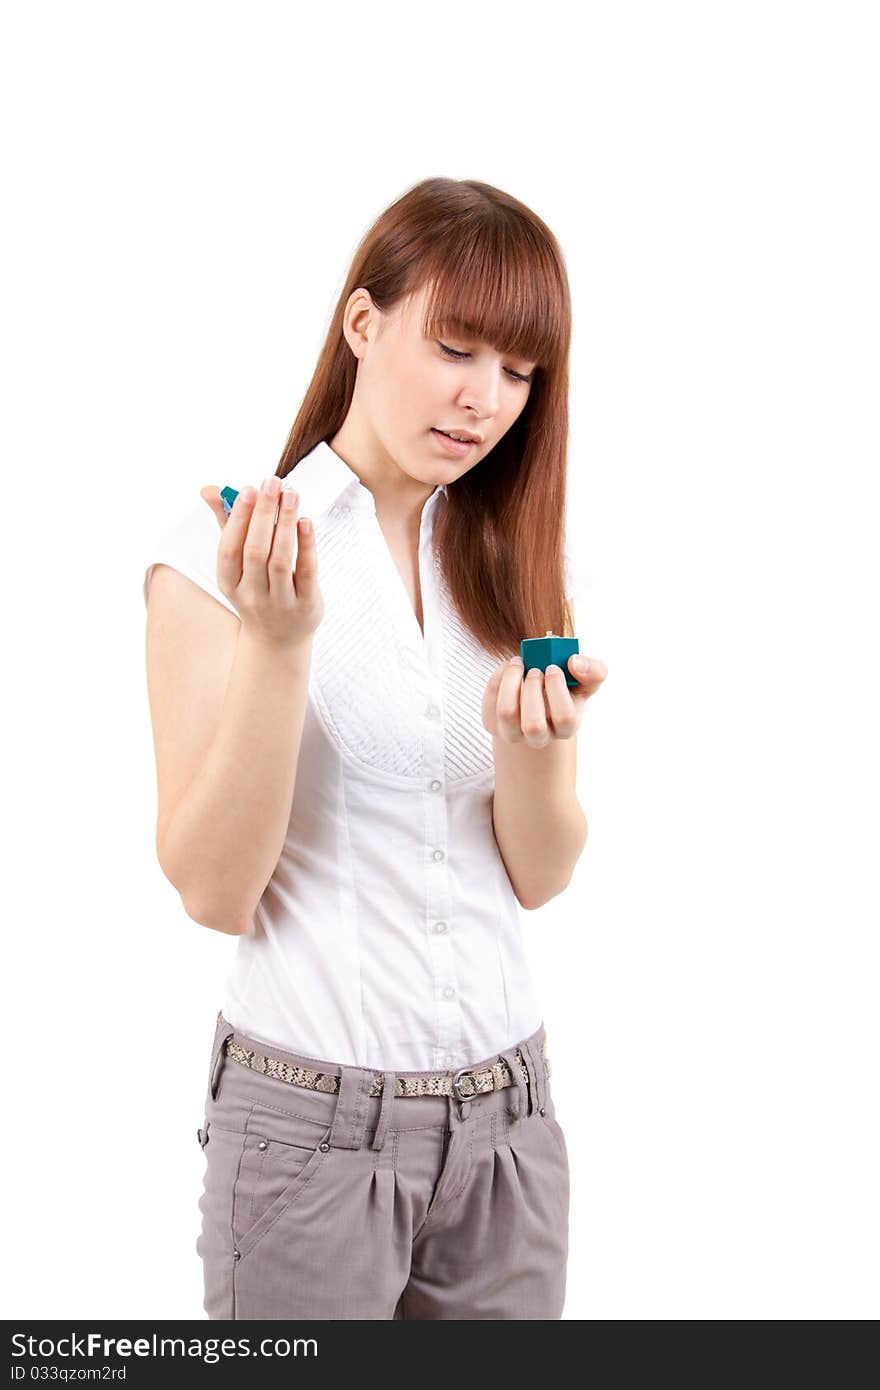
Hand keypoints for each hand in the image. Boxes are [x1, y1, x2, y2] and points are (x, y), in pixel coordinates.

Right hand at [200, 477, 323, 647]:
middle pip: (255, 551)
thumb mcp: (237, 564)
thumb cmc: (256, 588)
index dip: (238, 518)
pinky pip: (305, 572)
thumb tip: (208, 489)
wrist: (278, 639)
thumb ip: (226, 524)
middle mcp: (251, 594)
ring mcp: (279, 602)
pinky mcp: (305, 605)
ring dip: (285, 524)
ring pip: (279, 560)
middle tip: (273, 482)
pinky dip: (306, 545)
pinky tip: (306, 522)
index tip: (249, 489)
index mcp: (229, 582)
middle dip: (263, 514)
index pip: (229, 548)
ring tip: (291, 494)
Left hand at [481, 654, 607, 746]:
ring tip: (519, 664)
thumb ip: (593, 670)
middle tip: (536, 669)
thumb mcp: (585, 679)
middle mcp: (539, 738)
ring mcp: (513, 733)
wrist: (538, 695)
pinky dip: (498, 678)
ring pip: (507, 713)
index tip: (553, 667)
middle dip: (533, 690)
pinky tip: (509, 670)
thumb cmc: (565, 687)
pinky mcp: (492, 723)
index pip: (565, 718)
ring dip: (512, 682)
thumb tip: (574, 662)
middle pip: (534, 724)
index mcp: (566, 728)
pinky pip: (490, 702)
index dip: (557, 689)